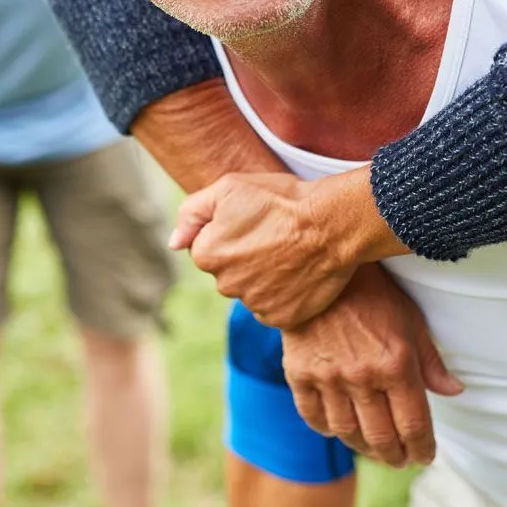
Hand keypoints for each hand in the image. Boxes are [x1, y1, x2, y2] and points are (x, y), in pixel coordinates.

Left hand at [171, 171, 356, 327]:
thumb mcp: (229, 187)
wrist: (332, 223)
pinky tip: (297, 273)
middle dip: (244, 257)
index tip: (253, 222)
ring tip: (289, 253)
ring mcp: (254, 304)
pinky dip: (282, 294)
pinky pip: (273, 307)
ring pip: (251, 291)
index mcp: (207, 254)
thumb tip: (174, 244)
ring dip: (263, 277)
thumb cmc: (281, 199)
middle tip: (273, 236)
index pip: (207, 248)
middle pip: (228, 272)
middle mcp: (225, 285)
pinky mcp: (281, 318)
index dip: (230, 233)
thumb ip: (192, 213)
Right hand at [282, 264, 463, 467]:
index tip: (424, 456)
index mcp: (396, 364)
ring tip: (373, 448)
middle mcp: (362, 376)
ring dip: (364, 448)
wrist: (318, 267)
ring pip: (348, 433)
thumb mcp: (410, 320)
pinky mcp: (298, 373)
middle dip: (395, 456)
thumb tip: (454, 391)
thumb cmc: (373, 293)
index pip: (414, 426)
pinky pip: (314, 418)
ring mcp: (328, 376)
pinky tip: (340, 428)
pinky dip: (328, 430)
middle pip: (382, 438)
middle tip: (400, 460)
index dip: (422, 449)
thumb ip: (430, 361)